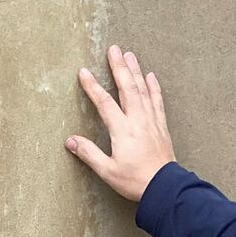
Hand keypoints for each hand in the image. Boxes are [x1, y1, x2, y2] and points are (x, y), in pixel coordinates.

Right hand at [65, 45, 175, 202]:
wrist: (165, 187)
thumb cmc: (135, 180)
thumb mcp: (107, 171)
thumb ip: (89, 153)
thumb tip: (70, 141)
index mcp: (122, 130)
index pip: (104, 103)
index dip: (92, 86)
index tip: (83, 72)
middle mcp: (137, 120)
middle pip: (127, 87)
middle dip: (119, 67)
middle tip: (114, 49)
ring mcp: (151, 121)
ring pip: (142, 90)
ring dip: (136, 71)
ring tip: (130, 55)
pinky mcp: (161, 126)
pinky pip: (157, 101)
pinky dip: (154, 88)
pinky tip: (151, 76)